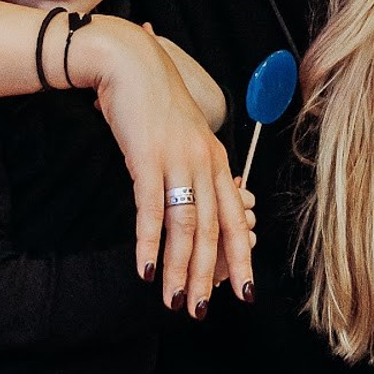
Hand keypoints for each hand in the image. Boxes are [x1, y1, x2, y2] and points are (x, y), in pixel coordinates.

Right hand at [78, 16, 252, 313]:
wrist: (130, 62)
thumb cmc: (153, 103)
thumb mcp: (182, 138)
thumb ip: (192, 171)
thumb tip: (191, 209)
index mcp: (217, 160)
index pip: (235, 219)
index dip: (241, 258)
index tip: (243, 292)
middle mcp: (205, 162)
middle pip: (212, 230)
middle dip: (207, 276)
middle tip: (199, 311)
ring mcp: (178, 159)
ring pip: (185, 226)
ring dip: (179, 268)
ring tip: (173, 300)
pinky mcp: (147, 157)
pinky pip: (152, 209)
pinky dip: (150, 242)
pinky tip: (146, 268)